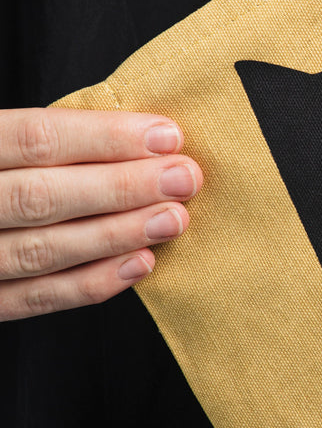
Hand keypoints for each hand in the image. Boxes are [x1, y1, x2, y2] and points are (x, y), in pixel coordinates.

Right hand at [0, 109, 202, 320]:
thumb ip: (30, 134)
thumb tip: (124, 128)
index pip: (34, 138)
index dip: (103, 137)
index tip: (165, 135)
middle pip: (43, 196)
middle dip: (122, 187)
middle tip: (185, 178)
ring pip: (42, 250)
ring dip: (117, 235)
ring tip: (173, 219)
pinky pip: (33, 299)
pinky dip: (90, 284)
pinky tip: (139, 264)